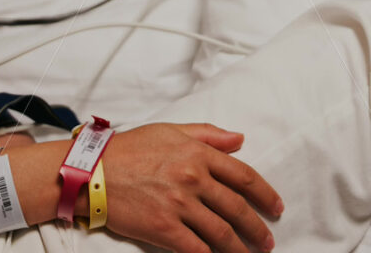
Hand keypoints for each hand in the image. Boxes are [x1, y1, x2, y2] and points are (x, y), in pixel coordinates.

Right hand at [101, 123, 283, 252]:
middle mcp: (193, 178)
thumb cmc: (132, 147)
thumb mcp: (171, 130)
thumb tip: (239, 138)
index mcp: (198, 152)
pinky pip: (196, 249)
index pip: (243, 176)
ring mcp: (179, 205)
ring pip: (221, 233)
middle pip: (237, 208)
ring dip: (241, 249)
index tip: (276, 206)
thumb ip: (208, 134)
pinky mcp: (163, 229)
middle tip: (268, 241)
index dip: (264, 194)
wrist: (94, 170)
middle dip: (257, 228)